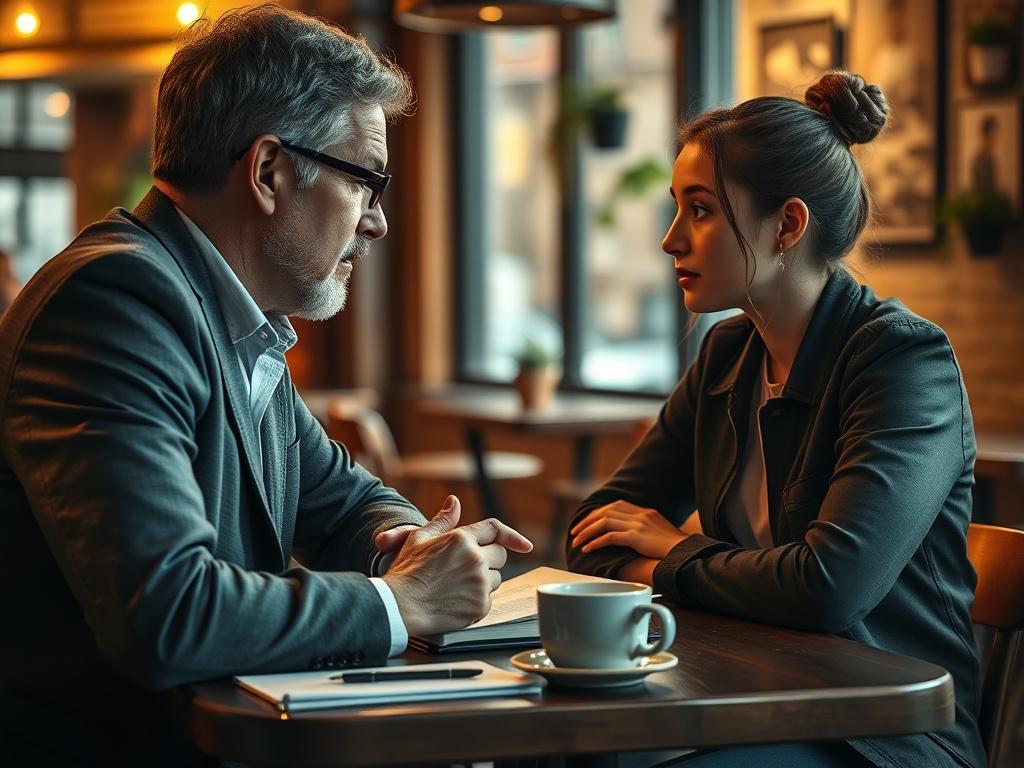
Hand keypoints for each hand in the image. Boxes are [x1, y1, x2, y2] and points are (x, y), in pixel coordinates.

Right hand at [381, 495, 533, 636]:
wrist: (400, 606)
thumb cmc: (407, 572)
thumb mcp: (419, 538)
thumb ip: (442, 520)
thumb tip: (454, 501)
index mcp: (462, 538)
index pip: (495, 529)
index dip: (512, 536)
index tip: (526, 546)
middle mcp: (475, 558)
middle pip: (500, 555)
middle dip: (488, 560)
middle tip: (465, 568)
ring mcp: (479, 583)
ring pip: (496, 578)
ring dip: (483, 581)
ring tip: (457, 586)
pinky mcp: (481, 605)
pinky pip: (490, 599)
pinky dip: (478, 600)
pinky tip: (458, 600)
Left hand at [570, 500, 685, 559]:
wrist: (686, 553)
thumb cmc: (674, 549)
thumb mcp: (659, 532)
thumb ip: (645, 529)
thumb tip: (632, 536)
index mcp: (644, 511)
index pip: (615, 505)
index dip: (598, 513)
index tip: (587, 521)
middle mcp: (640, 514)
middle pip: (606, 512)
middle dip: (587, 521)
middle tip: (574, 532)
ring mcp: (638, 524)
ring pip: (604, 522)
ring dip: (587, 532)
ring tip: (576, 541)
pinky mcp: (636, 537)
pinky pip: (610, 537)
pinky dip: (596, 542)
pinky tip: (588, 548)